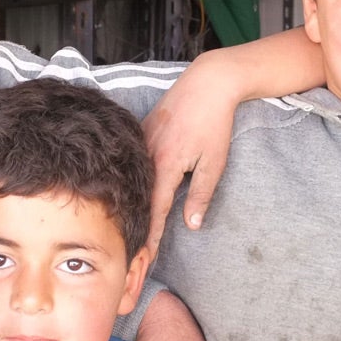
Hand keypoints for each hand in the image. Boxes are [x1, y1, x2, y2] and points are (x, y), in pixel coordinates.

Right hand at [143, 65, 240, 255]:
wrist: (208, 83)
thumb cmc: (214, 124)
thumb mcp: (214, 163)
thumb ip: (201, 195)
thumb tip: (192, 225)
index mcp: (165, 165)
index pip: (154, 210)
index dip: (150, 235)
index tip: (144, 257)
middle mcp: (147, 155)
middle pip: (138, 198)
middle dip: (135, 225)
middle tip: (130, 251)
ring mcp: (141, 142)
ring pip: (133, 180)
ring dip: (131, 204)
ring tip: (126, 228)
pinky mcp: (140, 132)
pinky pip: (133, 164)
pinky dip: (132, 182)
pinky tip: (129, 194)